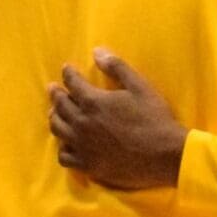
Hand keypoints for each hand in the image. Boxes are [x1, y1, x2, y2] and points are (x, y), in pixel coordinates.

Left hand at [49, 48, 187, 189]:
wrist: (163, 155)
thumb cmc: (154, 118)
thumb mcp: (140, 86)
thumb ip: (117, 67)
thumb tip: (97, 52)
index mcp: (93, 102)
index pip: (73, 83)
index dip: (68, 73)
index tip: (66, 68)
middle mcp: (81, 123)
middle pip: (60, 105)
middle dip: (55, 93)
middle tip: (53, 88)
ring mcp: (82, 146)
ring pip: (57, 129)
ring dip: (54, 116)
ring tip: (55, 112)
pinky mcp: (87, 165)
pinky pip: (64, 156)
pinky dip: (62, 147)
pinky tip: (67, 143)